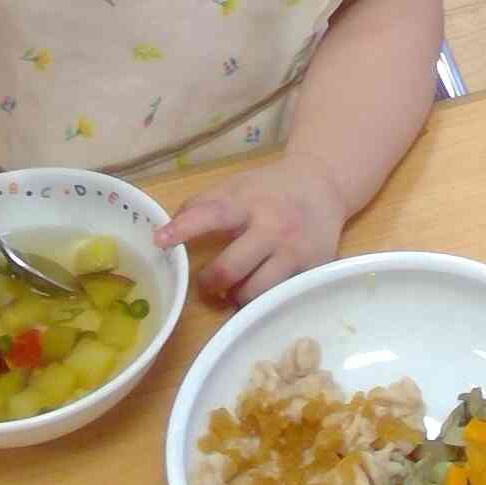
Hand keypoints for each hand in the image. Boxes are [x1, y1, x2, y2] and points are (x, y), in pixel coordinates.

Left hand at [158, 152, 345, 303]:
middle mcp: (273, 227)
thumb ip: (202, 206)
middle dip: (210, 282)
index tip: (160, 240)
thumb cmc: (270, 190)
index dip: (185, 228)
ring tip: (235, 288)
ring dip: (236, 296)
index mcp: (249, 202)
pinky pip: (278, 298)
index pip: (213, 214)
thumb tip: (165, 233)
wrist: (324, 186)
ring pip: (253, 293)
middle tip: (207, 283)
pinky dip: (263, 299)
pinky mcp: (312, 270)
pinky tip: (261, 288)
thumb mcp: (237, 186)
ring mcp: (295, 252)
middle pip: (230, 269)